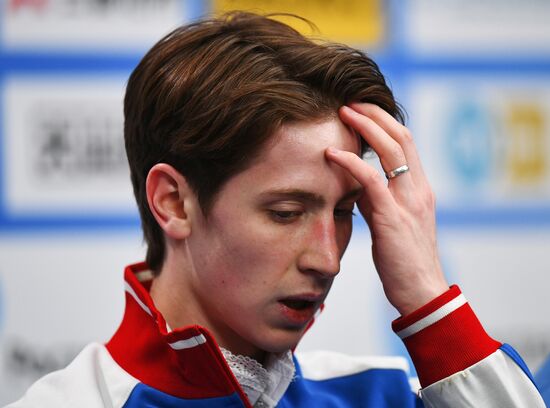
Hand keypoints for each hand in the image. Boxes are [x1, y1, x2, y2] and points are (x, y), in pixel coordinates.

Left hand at [326, 103, 448, 315]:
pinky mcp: (393, 218)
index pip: (406, 143)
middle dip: (375, 114)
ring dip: (365, 127)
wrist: (420, 291)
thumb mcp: (390, 223)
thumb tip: (355, 185)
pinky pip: (372, 180)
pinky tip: (332, 154)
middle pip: (401, 137)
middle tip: (350, 102)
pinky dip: (351, 162)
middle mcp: (418, 189)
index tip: (361, 110)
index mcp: (420, 189)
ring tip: (342, 113)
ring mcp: (409, 202)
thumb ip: (376, 201)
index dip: (384, 122)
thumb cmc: (403, 260)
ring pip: (392, 150)